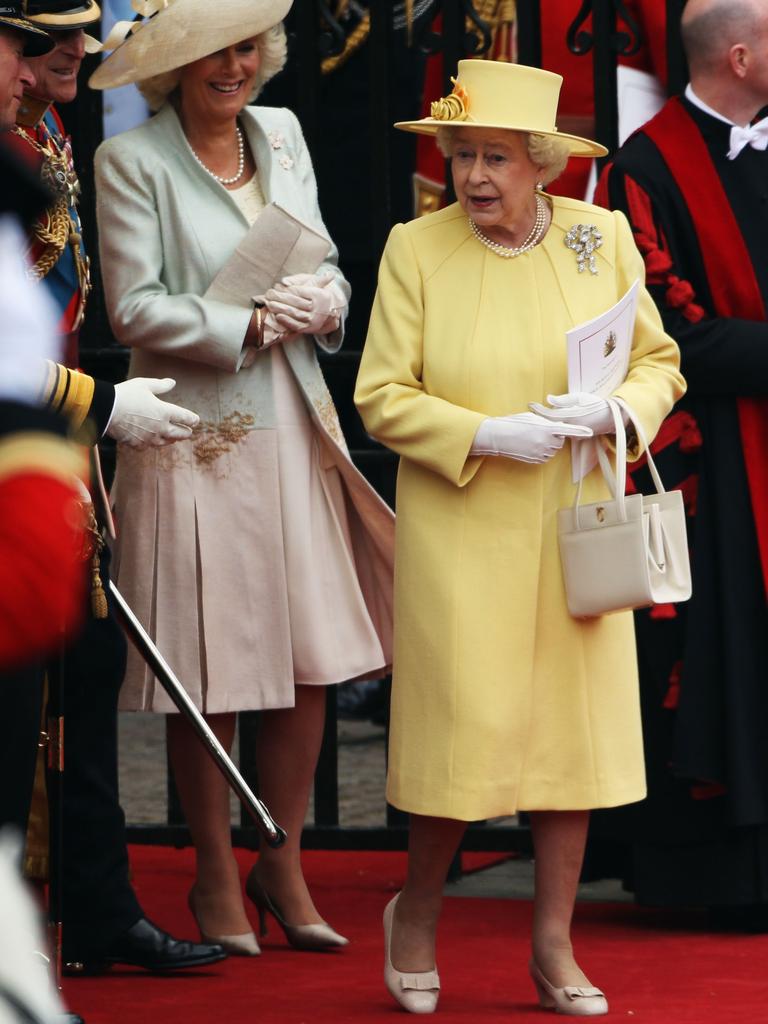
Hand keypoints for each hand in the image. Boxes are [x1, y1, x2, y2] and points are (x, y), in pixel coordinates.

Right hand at [107, 378, 199, 448]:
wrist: (106, 410)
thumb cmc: (126, 394)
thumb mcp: (144, 384)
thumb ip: (160, 385)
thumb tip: (172, 382)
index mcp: (165, 412)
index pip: (185, 418)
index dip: (192, 419)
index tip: (196, 420)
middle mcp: (161, 427)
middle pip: (180, 434)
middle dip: (186, 432)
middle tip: (188, 432)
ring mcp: (150, 438)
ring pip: (167, 442)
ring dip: (172, 439)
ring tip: (174, 438)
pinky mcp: (138, 444)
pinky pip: (149, 446)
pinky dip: (153, 443)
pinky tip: (153, 441)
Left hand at [263, 272, 344, 334]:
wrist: (328, 312)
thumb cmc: (315, 294)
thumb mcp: (310, 283)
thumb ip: (297, 280)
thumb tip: (284, 282)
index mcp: (319, 294)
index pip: (300, 291)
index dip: (287, 289)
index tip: (276, 286)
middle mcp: (318, 307)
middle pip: (296, 301)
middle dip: (281, 298)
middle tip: (269, 294)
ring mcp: (313, 319)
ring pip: (295, 313)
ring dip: (281, 309)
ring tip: (270, 304)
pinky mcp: (309, 328)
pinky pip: (297, 325)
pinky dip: (286, 321)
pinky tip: (277, 316)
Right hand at [471, 412, 592, 463]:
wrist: (499, 436)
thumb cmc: (515, 423)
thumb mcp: (533, 418)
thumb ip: (548, 423)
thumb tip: (558, 428)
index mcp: (546, 428)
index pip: (568, 430)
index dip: (580, 431)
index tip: (591, 432)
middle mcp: (546, 441)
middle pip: (560, 441)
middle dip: (555, 437)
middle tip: (540, 431)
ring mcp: (541, 452)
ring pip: (553, 449)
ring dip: (547, 444)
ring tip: (532, 438)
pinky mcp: (536, 459)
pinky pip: (545, 456)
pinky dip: (541, 451)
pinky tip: (530, 446)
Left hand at [529, 392, 617, 434]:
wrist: (611, 417)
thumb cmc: (596, 404)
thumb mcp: (579, 397)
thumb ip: (563, 400)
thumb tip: (548, 398)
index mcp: (570, 416)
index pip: (549, 414)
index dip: (539, 409)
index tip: (530, 404)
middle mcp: (570, 426)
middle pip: (550, 423)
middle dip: (542, 417)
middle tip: (534, 409)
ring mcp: (573, 433)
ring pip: (556, 428)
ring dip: (549, 421)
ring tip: (543, 414)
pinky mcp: (576, 437)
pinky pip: (563, 431)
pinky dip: (558, 426)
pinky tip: (556, 421)